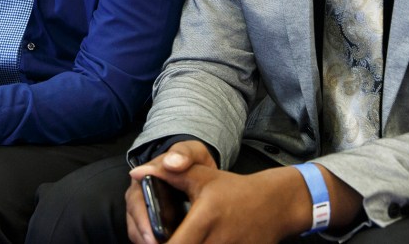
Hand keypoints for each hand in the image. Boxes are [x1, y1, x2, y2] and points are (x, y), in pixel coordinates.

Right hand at [125, 141, 216, 243]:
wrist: (197, 167)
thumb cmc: (189, 159)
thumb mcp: (190, 151)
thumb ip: (183, 154)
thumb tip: (171, 162)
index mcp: (143, 177)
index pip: (136, 201)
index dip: (142, 219)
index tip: (153, 234)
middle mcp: (139, 195)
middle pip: (134, 221)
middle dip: (145, 237)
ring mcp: (144, 209)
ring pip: (138, 231)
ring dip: (148, 241)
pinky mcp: (152, 221)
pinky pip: (148, 235)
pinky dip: (156, 242)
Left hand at [127, 140, 326, 243]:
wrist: (273, 205)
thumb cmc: (233, 190)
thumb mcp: (201, 176)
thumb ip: (168, 174)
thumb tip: (135, 172)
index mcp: (204, 219)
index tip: (151, 239)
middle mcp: (218, 241)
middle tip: (160, 240)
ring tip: (175, 240)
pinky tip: (195, 243)